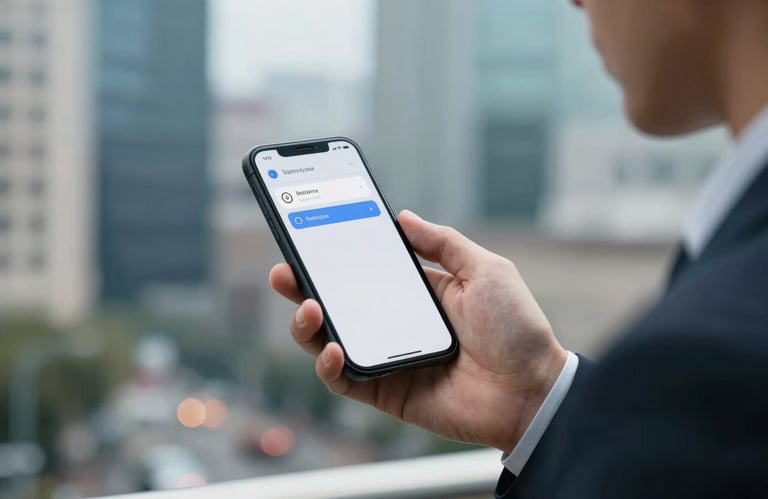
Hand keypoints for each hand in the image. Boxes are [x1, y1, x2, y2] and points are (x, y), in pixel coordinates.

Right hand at [269, 210, 566, 451]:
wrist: (532, 390)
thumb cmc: (516, 329)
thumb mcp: (486, 269)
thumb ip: (443, 243)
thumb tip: (403, 217)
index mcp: (419, 293)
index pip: (366, 271)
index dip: (336, 256)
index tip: (310, 237)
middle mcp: (397, 323)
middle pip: (339, 304)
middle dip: (305, 287)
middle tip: (285, 270)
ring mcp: (388, 357)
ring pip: (330, 340)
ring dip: (307, 324)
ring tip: (307, 306)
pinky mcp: (386, 391)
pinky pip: (345, 380)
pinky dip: (328, 365)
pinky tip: (331, 346)